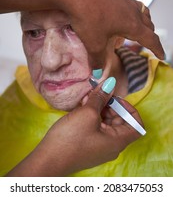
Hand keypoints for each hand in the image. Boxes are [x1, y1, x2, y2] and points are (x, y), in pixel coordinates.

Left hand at [0, 0, 163, 66]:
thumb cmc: (88, 15)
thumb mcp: (93, 42)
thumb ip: (98, 59)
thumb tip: (98, 73)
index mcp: (133, 25)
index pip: (151, 39)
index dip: (157, 49)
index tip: (162, 56)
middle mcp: (133, 10)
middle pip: (148, 24)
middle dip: (150, 35)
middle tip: (147, 43)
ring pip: (141, 11)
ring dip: (142, 22)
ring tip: (136, 28)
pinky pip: (129, 4)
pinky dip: (130, 13)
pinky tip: (117, 15)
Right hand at [6, 78, 141, 176]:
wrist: (48, 160)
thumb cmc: (71, 138)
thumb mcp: (87, 114)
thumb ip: (101, 97)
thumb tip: (110, 83)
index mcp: (118, 141)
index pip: (137, 125)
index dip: (130, 109)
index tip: (116, 98)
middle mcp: (112, 146)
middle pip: (120, 121)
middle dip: (110, 104)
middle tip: (98, 93)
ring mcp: (100, 146)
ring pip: (106, 122)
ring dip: (99, 108)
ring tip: (87, 97)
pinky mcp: (89, 145)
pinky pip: (96, 127)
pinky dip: (92, 115)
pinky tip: (82, 105)